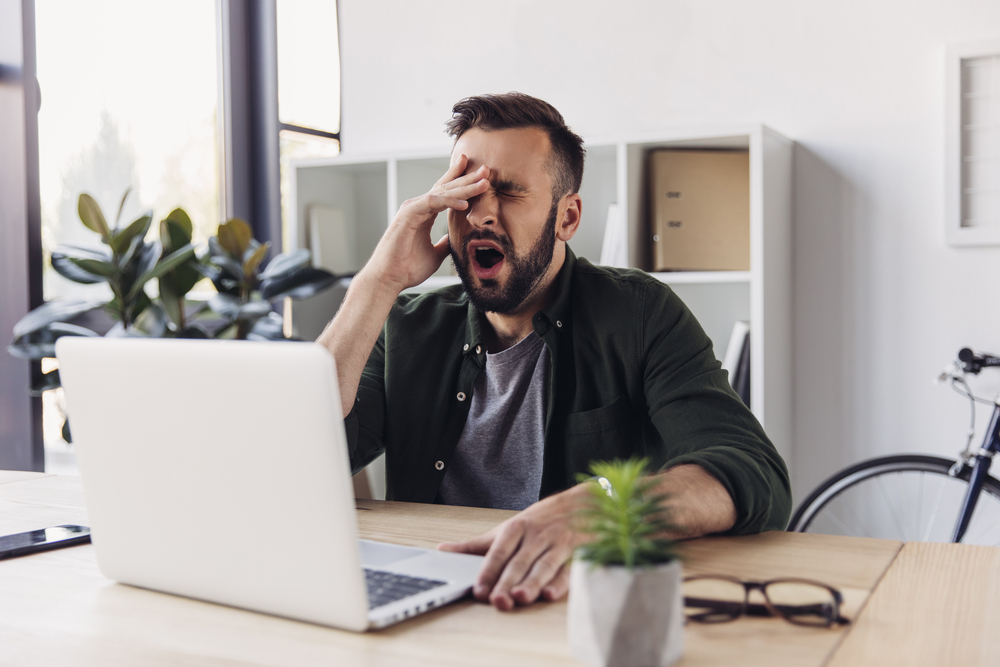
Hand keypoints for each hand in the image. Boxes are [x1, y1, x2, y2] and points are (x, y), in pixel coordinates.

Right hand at [365, 154, 489, 291]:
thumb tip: (454, 238)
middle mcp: (418, 207)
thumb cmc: (407, 268)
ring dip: (464, 187)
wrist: (389, 279)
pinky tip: (464, 203)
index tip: (479, 174)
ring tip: (484, 182)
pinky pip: (432, 202)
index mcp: (424, 214)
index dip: (461, 181)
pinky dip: (448, 201)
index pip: (445, 193)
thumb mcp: (435, 254)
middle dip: (467, 178)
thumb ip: (444, 244)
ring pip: (442, 192)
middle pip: (446, 187)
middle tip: (486, 169)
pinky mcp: (408, 214)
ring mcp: (412, 209)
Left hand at [438, 484, 591, 609]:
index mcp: (516, 528)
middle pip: (519, 562)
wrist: (584, 503)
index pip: (499, 551)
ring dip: (532, 583)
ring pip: (543, 566)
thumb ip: (476, 545)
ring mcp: (557, 544)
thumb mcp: (507, 528)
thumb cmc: (541, 520)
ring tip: (521, 598)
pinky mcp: (577, 553)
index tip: (479, 590)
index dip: (488, 571)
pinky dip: (561, 582)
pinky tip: (551, 593)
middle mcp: (536, 536)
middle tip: (498, 600)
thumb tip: (443, 550)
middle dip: (508, 582)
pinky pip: (569, 569)